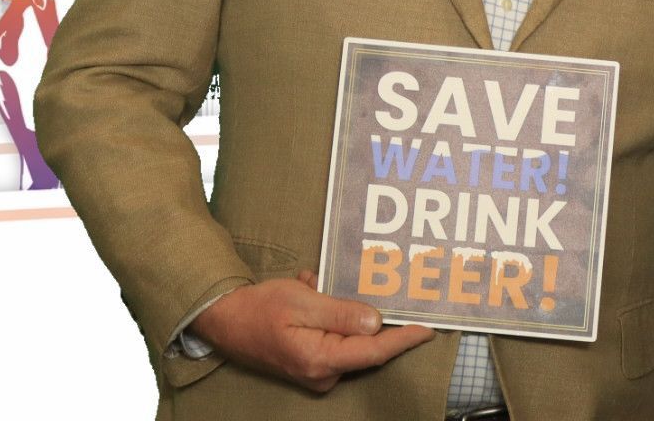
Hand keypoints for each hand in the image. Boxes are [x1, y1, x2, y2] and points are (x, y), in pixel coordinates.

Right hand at [191, 271, 434, 391]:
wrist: (224, 319)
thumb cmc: (259, 309)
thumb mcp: (301, 302)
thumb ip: (340, 312)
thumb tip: (376, 322)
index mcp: (321, 359)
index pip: (375, 352)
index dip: (404, 339)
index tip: (428, 327)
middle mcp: (323, 372)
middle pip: (366, 346)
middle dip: (368, 313)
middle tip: (370, 281)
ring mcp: (317, 371)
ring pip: (349, 336)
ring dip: (339, 307)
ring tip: (313, 284)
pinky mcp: (312, 362)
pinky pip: (334, 336)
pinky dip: (327, 312)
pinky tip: (308, 289)